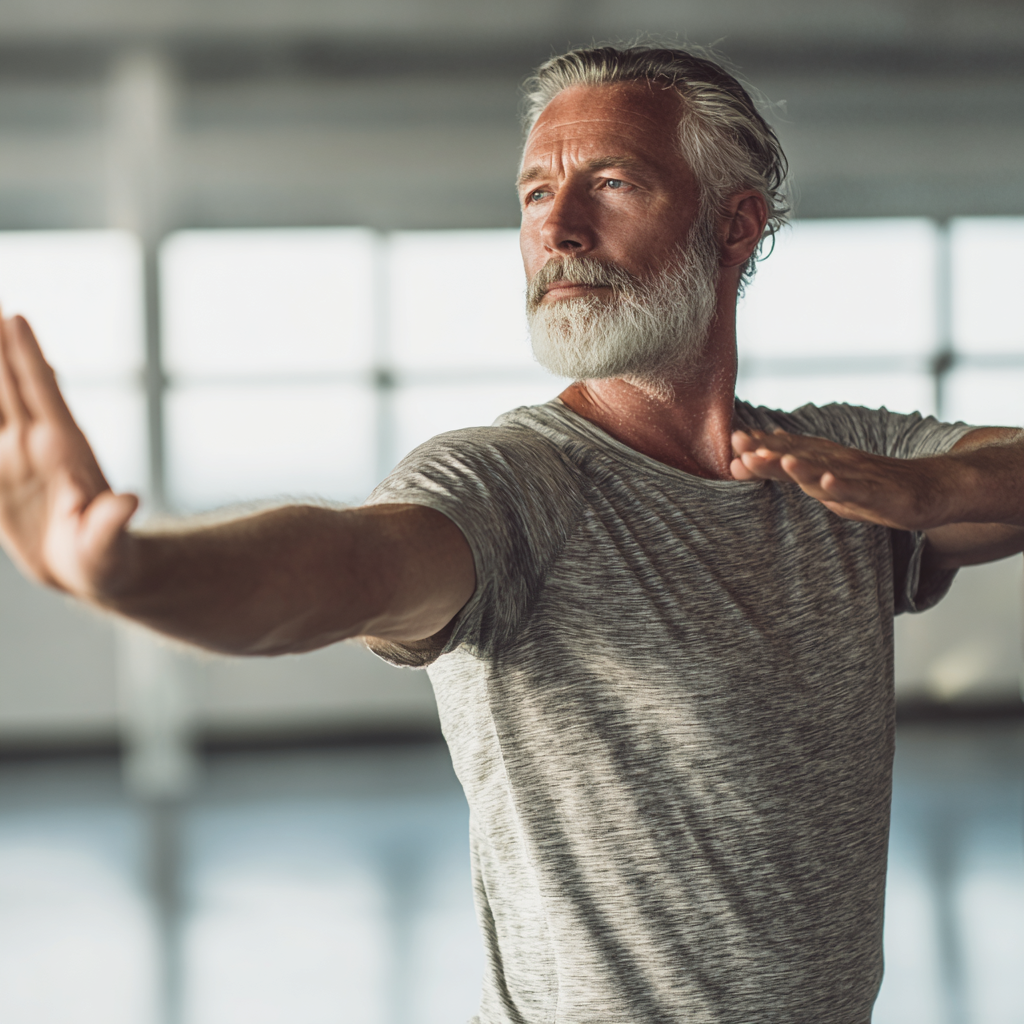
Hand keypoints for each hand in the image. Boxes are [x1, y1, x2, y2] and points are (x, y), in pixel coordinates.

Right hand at [0, 314, 138, 596]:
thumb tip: (130, 502)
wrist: (91, 570)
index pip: (43, 394)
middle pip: (9, 383)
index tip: (14, 316)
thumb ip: (113, 522)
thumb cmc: (107, 558)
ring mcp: (16, 455)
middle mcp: (37, 444)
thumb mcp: (110, 543)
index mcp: (64, 451)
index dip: (27, 356)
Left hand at [729, 428, 954, 530]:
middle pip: (797, 455)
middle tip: (739, 442)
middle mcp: (834, 463)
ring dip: (800, 465)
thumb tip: (753, 457)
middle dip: (767, 450)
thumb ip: (790, 471)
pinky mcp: (878, 493)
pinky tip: (827, 482)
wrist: (927, 488)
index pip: (784, 451)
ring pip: (823, 470)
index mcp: (820, 461)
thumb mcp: (824, 480)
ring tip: (778, 459)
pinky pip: (857, 490)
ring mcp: (856, 476)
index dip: (757, 447)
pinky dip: (842, 486)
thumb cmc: (869, 485)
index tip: (729, 441)